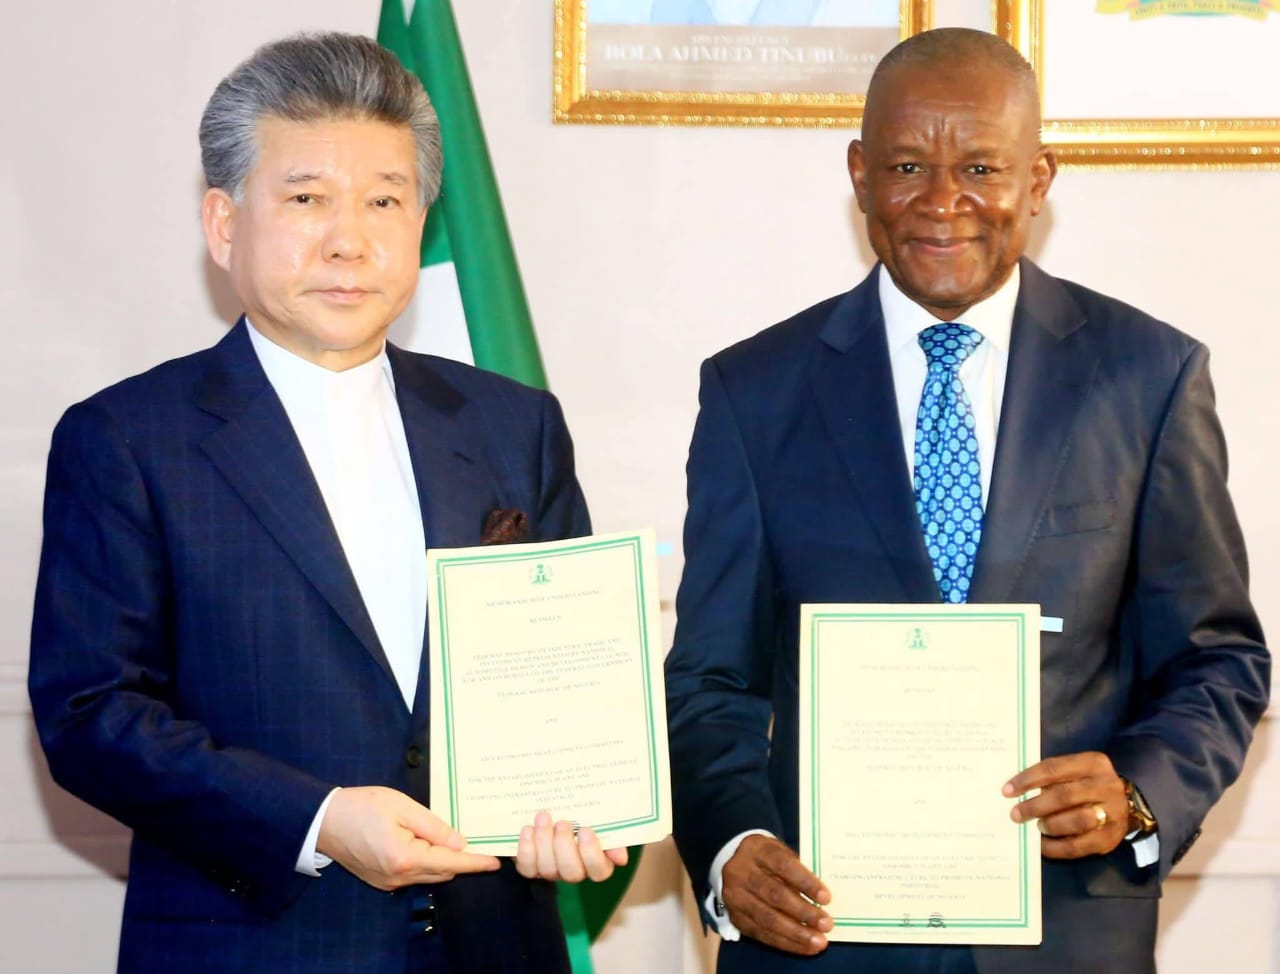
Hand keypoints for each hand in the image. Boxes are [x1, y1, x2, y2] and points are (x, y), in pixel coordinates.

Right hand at [317, 786, 499, 889]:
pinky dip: (427, 863)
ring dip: (443, 861)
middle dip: (461, 860)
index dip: (474, 863)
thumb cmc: (362, 807)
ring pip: (428, 875)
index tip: (496, 862)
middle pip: (441, 872)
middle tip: (480, 843)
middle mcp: (398, 877)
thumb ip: (434, 826)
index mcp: (405, 858)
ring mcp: (388, 882)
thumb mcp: (402, 807)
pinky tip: (430, 845)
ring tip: (457, 842)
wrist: (323, 821)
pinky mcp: (382, 880)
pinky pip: (414, 875)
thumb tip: (460, 843)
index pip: (450, 864)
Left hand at [515, 810, 628, 881]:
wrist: (558, 807)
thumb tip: (621, 859)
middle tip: (562, 822)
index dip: (591, 854)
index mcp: (598, 861)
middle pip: (572, 872)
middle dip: (564, 847)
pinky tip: (527, 829)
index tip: (586, 830)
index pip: (599, 870)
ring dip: (544, 842)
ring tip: (543, 817)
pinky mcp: (532, 867)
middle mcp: (576, 870)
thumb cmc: (585, 812)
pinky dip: (526, 849)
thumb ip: (614, 835)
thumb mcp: (603, 818)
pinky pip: (528, 868)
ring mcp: (553, 871)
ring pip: (548, 869)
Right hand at [720, 835, 831, 955]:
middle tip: (826, 924)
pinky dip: (785, 942)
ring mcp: (735, 897)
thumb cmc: (765, 858)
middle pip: (775, 894)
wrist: (730, 862)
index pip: (783, 865)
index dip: (805, 882)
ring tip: (819, 941)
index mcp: (757, 850)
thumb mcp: (779, 852)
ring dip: (796, 933)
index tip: (827, 898)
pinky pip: (761, 934)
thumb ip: (796, 870)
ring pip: (767, 918)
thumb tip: (821, 900)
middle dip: (803, 912)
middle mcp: (742, 872)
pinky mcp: (735, 917)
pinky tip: (803, 946)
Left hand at [1003, 751, 1127, 858]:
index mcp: (1093, 763)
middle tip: (1015, 814)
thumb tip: (1014, 792)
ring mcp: (1114, 812)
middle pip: (1065, 795)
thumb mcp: (1073, 772)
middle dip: (1036, 806)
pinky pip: (1080, 845)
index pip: (1054, 768)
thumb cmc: (1086, 785)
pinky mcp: (1112, 838)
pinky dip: (1057, 847)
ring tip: (1036, 827)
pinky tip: (1043, 845)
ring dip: (1051, 825)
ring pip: (1077, 820)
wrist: (1122, 806)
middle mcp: (1107, 785)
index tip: (1007, 791)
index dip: (1027, 779)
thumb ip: (1050, 778)